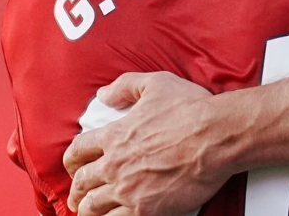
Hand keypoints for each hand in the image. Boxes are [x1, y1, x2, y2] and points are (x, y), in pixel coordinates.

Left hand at [63, 72, 228, 215]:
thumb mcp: (156, 84)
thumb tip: (104, 94)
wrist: (216, 136)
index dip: (72, 161)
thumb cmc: (191, 110)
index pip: (78, 151)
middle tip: (78, 196)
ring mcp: (127, 189)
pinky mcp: (145, 209)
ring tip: (89, 212)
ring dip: (87, 210)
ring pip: (92, 207)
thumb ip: (125, 86)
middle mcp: (114, 164)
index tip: (75, 166)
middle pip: (81, 182)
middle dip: (76, 191)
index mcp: (115, 135)